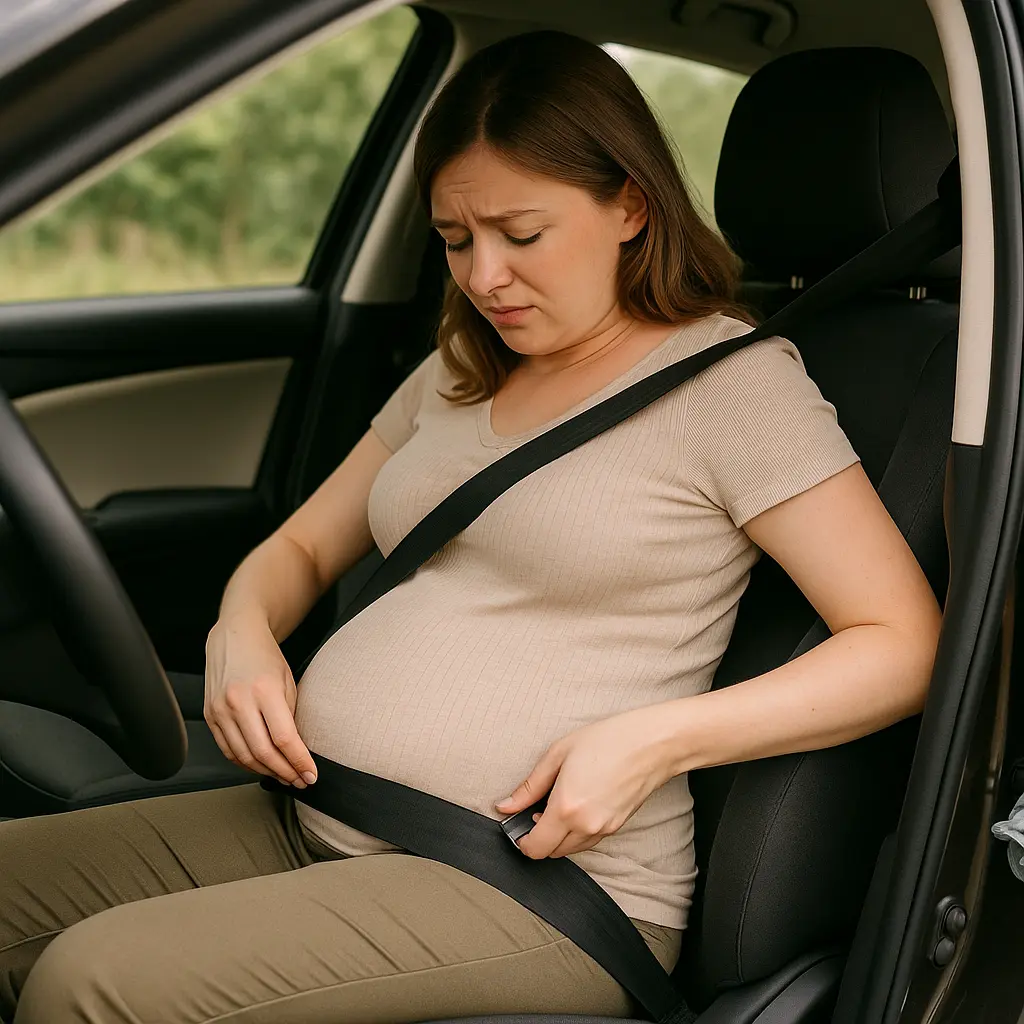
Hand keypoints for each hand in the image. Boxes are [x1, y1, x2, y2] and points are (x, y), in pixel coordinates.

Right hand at [204, 614, 317, 787]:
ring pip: (243, 756)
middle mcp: (239, 701)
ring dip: (266, 772)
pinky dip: (245, 763)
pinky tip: (261, 766)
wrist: (235, 636)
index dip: (299, 762)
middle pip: (263, 752)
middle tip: (300, 780)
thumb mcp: (287, 681)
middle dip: (285, 772)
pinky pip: (228, 749)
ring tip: (284, 776)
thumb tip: (296, 750)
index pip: (284, 738)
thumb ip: (290, 715)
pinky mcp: (209, 715)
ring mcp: (220, 709)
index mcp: (264, 690)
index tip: (311, 774)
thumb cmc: (266, 656)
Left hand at [494, 705, 676, 858]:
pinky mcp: (616, 827)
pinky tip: (578, 806)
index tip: (518, 827)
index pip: (535, 848)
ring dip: (558, 836)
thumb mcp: (558, 754)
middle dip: (539, 838)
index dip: (522, 841)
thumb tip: (505, 806)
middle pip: (551, 853)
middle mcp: (585, 826)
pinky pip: (587, 841)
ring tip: (558, 804)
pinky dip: (576, 832)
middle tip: (536, 810)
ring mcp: (603, 830)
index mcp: (566, 808)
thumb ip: (529, 786)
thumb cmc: (607, 740)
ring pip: (570, 849)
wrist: (651, 743)